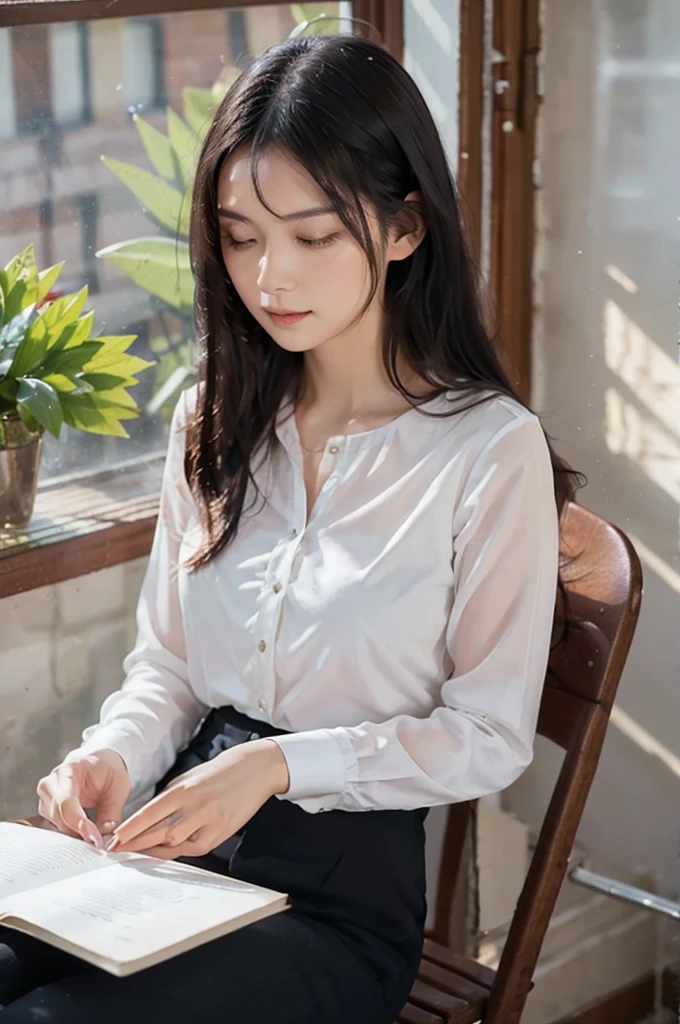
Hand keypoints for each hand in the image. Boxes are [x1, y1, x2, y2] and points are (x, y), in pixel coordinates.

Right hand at [36, 749, 131, 849]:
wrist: (97, 764)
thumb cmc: (107, 771)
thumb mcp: (118, 786)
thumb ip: (111, 811)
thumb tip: (104, 833)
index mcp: (69, 770)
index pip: (66, 801)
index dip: (78, 822)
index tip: (94, 839)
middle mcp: (51, 783)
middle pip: (59, 816)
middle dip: (79, 832)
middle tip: (99, 843)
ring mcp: (45, 798)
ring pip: (57, 825)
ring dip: (76, 834)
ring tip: (95, 837)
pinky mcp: (46, 811)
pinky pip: (56, 828)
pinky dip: (72, 834)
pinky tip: (86, 834)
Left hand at [106, 739, 289, 859]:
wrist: (255, 769)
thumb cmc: (217, 773)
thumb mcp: (189, 778)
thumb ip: (168, 799)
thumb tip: (145, 818)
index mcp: (184, 789)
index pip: (150, 813)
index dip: (130, 829)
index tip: (114, 839)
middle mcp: (195, 806)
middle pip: (159, 833)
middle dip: (136, 844)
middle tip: (117, 852)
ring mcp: (210, 821)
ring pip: (175, 844)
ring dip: (156, 849)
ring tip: (140, 851)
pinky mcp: (221, 833)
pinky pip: (194, 848)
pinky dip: (180, 850)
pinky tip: (169, 849)